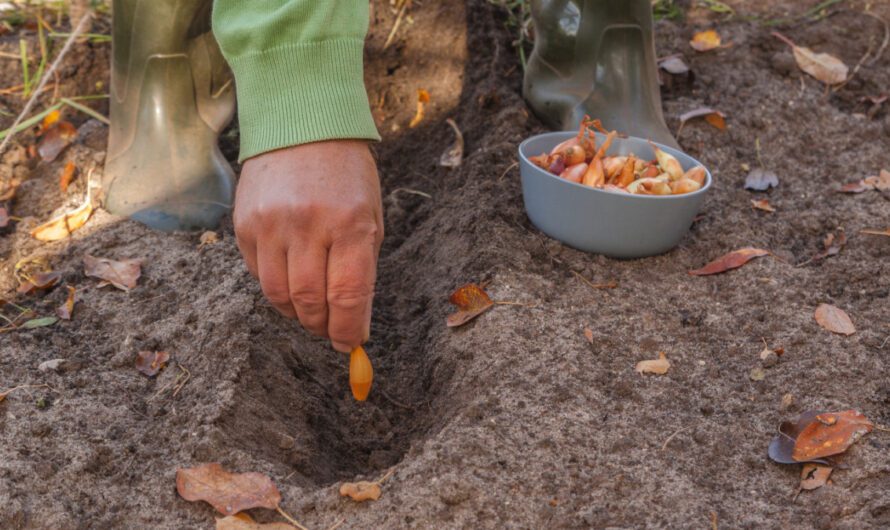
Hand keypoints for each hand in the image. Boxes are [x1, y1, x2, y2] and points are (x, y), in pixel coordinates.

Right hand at [233, 140, 382, 351]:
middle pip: (310, 301)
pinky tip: (290, 279)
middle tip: (329, 329)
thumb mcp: (370, 214)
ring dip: (297, 313)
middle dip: (322, 325)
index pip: (347, 295)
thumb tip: (353, 319)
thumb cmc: (346, 174)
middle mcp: (308, 224)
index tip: (350, 342)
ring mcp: (271, 224)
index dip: (348, 328)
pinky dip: (276, 288)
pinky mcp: (244, 224)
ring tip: (310, 311)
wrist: (302, 123)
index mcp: (350, 222)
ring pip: (279, 295)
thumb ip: (362, 266)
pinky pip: (259, 274)